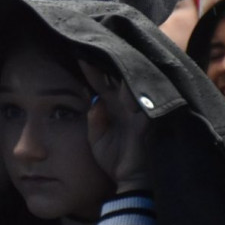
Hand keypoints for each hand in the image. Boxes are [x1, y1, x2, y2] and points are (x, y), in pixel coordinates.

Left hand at [79, 62, 150, 192]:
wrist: (132, 183)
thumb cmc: (115, 160)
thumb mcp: (97, 137)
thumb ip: (95, 118)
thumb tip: (94, 99)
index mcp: (113, 106)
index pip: (100, 80)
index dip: (90, 66)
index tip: (76, 49)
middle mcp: (127, 105)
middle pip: (118, 76)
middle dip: (109, 59)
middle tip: (96, 41)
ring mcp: (139, 112)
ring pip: (132, 84)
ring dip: (123, 71)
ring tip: (111, 53)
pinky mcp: (148, 124)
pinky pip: (144, 104)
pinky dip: (135, 95)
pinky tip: (126, 85)